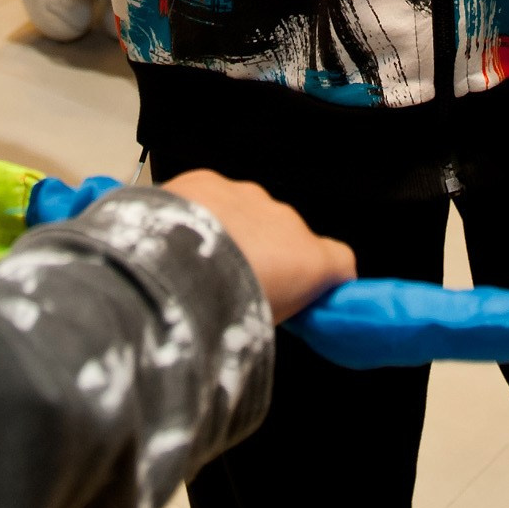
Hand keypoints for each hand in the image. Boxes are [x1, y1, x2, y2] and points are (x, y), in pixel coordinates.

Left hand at [164, 171, 355, 321]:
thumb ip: (276, 306)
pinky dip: (200, 214)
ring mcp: (247, 197)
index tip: (307, 291)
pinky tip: (178, 239)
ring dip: (232, 232)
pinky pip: (211, 198)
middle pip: (286, 237)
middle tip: (234, 284)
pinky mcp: (209, 181)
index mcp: (309, 261)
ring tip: (200, 263)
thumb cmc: (219, 308)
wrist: (168, 270)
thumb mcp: (262, 326)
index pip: (340, 262)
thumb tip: (266, 306)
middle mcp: (286, 222)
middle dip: (266, 254)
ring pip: (247, 214)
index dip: (325, 276)